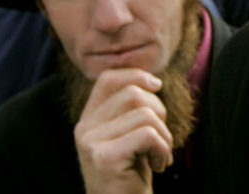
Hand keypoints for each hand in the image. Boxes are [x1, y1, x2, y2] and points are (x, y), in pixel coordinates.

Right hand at [74, 68, 172, 193]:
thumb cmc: (133, 173)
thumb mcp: (130, 135)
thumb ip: (132, 109)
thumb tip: (154, 80)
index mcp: (88, 120)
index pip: (107, 79)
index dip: (135, 75)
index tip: (157, 85)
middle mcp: (84, 129)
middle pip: (133, 94)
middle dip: (159, 113)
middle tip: (159, 140)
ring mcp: (91, 143)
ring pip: (145, 114)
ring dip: (164, 136)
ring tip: (159, 156)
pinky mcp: (105, 158)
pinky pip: (149, 134)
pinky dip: (163, 149)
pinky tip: (158, 166)